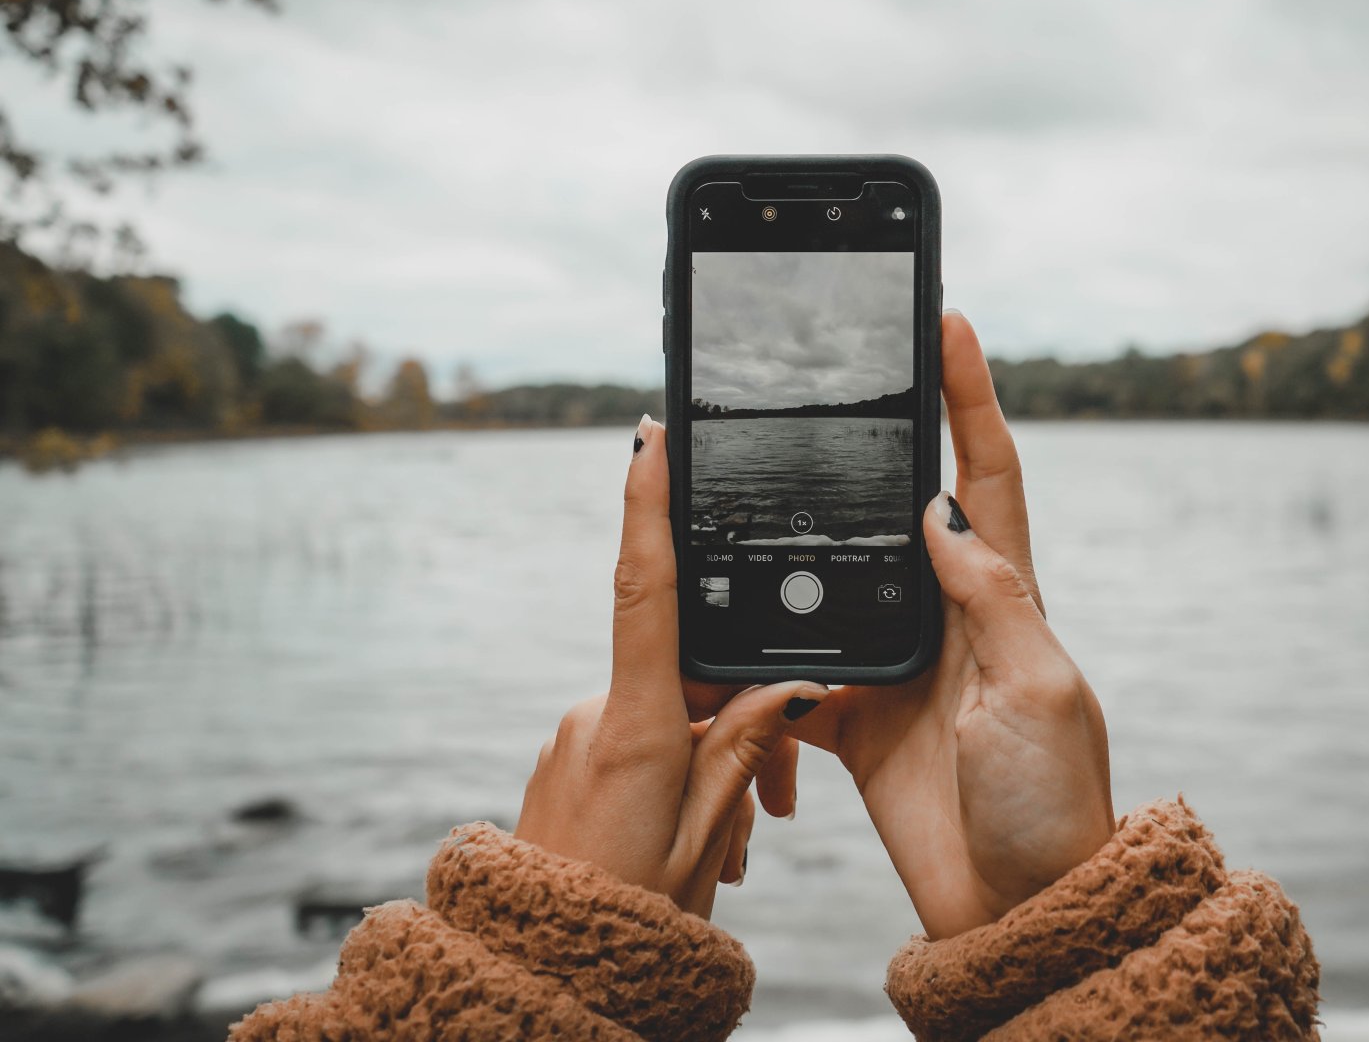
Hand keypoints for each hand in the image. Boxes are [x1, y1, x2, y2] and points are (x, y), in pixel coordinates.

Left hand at [515, 415, 827, 917]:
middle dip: (734, 726)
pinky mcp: (564, 756)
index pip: (646, 593)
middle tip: (766, 809)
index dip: (647, 507)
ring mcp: (572, 736)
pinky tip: (689, 835)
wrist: (543, 969)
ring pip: (666, 718)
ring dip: (706, 766)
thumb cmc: (631, 920)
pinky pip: (635, 741)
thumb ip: (743, 751)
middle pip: (686, 680)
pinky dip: (673, 774)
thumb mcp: (706, 839)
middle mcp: (594, 718)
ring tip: (724, 847)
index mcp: (634, 730)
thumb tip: (786, 687)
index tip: (650, 438)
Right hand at [793, 311, 1113, 939]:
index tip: (947, 321)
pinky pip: (800, 660)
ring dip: (807, 535)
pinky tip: (736, 622)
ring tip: (765, 479)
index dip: (970, 395)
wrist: (1016, 909)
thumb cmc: (1050, 800)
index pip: (986, 473)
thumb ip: (990, 598)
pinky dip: (766, 646)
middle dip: (877, 438)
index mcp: (1006, 597)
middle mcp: (952, 618)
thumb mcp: (1035, 688)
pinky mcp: (858, 714)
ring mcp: (902, 664)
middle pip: (905, 504)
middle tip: (840, 373)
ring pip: (841, 575)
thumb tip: (939, 511)